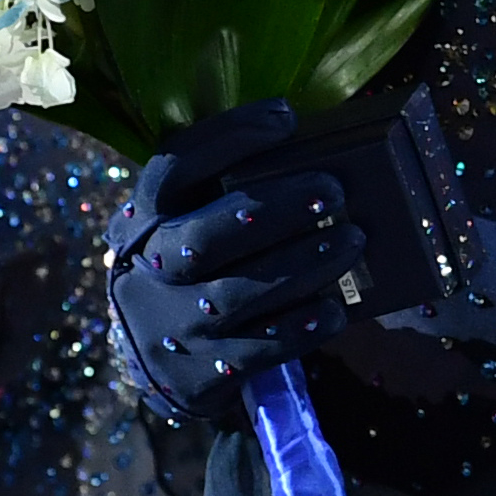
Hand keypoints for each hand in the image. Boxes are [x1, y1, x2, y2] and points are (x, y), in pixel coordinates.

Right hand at [101, 105, 362, 422]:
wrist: (159, 357)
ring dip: (303, 264)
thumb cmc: (194, 267)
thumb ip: (228, 186)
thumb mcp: (190, 220)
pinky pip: (257, 351)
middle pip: (204, 237)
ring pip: (237, 295)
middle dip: (275, 210)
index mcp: (142, 220)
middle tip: (333, 191)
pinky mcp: (196, 376)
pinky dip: (301, 327)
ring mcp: (168, 328)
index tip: (285, 118)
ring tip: (353, 241)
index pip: (173, 168)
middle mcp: (145, 272)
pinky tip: (334, 309)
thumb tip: (302, 138)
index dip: (228, 139)